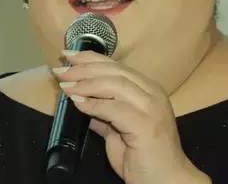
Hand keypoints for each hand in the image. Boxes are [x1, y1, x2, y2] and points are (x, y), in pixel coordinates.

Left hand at [52, 50, 210, 183]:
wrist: (166, 182)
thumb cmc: (145, 158)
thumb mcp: (119, 131)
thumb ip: (104, 115)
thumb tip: (82, 102)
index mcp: (148, 90)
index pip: (117, 66)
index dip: (91, 58)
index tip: (68, 55)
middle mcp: (152, 94)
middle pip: (115, 71)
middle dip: (84, 68)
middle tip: (61, 70)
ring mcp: (152, 108)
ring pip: (115, 85)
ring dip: (86, 83)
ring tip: (65, 85)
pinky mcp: (146, 125)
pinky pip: (114, 109)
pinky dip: (94, 105)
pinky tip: (78, 103)